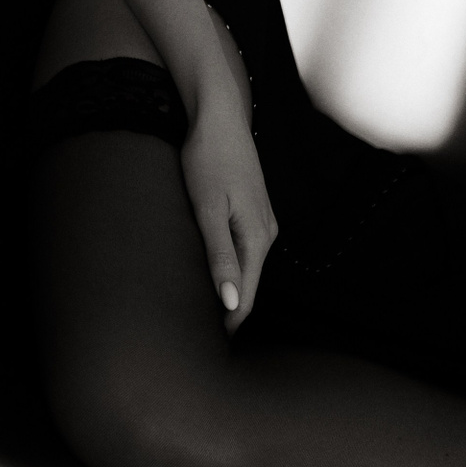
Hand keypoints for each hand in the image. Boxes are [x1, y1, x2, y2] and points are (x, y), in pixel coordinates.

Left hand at [178, 82, 277, 333]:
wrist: (219, 117)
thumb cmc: (207, 159)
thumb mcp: (206, 208)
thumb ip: (218, 254)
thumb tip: (229, 303)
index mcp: (256, 238)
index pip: (243, 296)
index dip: (227, 324)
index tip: (206, 349)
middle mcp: (266, 234)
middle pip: (248, 286)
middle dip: (228, 313)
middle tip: (199, 341)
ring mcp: (262, 222)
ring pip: (247, 269)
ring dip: (229, 291)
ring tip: (204, 317)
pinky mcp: (253, 211)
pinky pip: (244, 251)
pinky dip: (231, 269)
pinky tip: (214, 275)